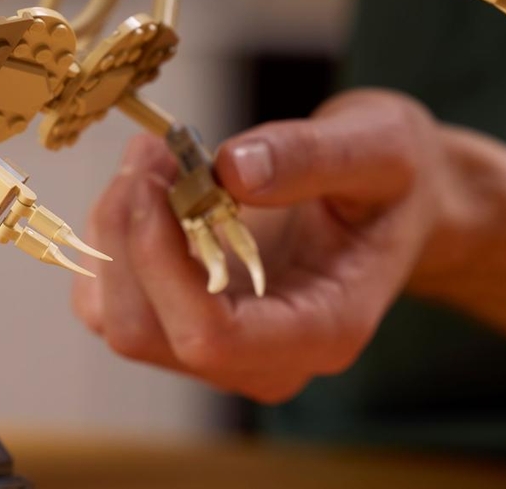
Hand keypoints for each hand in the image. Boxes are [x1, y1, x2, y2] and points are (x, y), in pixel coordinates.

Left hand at [72, 89, 471, 402]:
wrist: (390, 204)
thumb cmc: (394, 183)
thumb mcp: (380, 146)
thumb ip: (311, 156)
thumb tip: (232, 170)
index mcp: (322, 330)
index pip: (213, 338)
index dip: (163, 263)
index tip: (159, 176)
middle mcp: (264, 358)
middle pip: (145, 333)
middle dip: (127, 236)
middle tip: (152, 151)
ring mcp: (220, 346)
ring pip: (115, 318)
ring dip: (113, 232)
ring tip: (153, 157)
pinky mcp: (186, 319)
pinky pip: (111, 300)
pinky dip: (112, 239)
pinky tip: (148, 187)